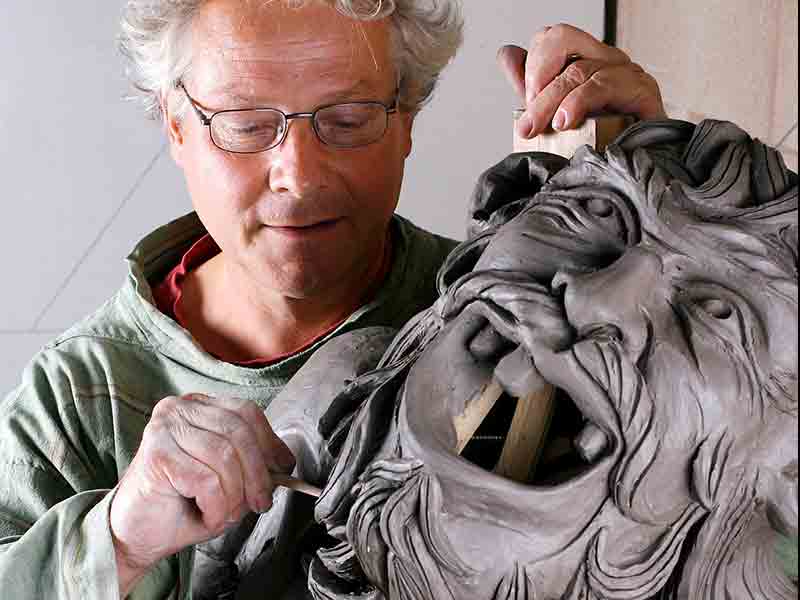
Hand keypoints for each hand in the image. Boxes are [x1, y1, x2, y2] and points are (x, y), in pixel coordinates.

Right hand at [109, 394, 294, 595]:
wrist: (134, 535)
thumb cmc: (179, 504)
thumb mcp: (227, 477)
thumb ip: (251, 463)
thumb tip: (283, 463)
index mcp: (199, 407)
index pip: (247, 412)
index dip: (270, 442)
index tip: (283, 469)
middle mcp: (179, 409)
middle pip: (239, 432)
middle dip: (258, 474)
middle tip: (260, 502)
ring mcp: (165, 428)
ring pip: (225, 457)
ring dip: (235, 495)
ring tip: (226, 513)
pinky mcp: (156, 454)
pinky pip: (207, 480)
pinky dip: (216, 506)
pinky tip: (207, 515)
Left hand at [497, 23, 665, 137]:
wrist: (628, 177)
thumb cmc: (599, 146)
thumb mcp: (555, 114)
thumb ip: (531, 87)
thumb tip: (507, 54)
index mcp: (588, 61)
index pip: (556, 37)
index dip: (535, 62)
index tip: (526, 100)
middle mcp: (609, 62)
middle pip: (565, 46)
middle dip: (537, 86)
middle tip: (528, 124)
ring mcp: (628, 73)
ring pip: (581, 70)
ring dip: (553, 101)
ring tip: (543, 127)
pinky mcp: (643, 91)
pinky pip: (606, 85)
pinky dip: (580, 102)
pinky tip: (567, 121)